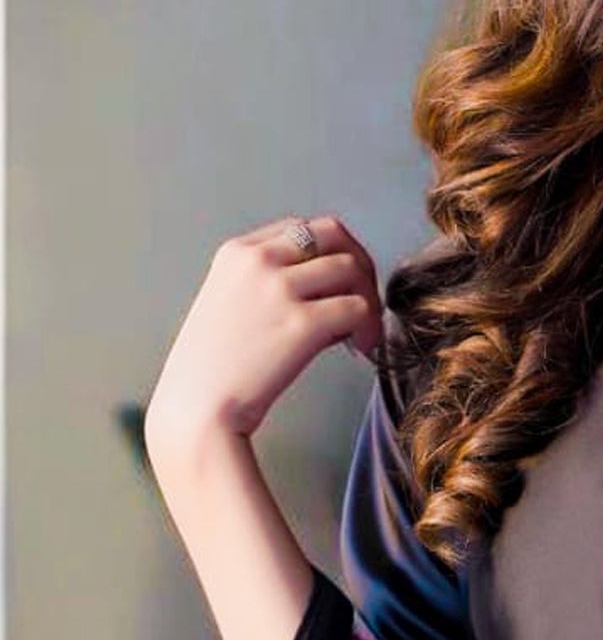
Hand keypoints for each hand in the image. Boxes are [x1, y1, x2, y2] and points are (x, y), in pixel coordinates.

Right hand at [144, 213, 384, 452]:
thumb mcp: (224, 303)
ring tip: (360, 332)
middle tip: (364, 299)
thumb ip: (262, 284)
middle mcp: (258, 261)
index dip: (332, 253)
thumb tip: (322, 287)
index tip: (339, 283)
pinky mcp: (301, 324)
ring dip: (368, 298)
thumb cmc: (210, 371)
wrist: (195, 411)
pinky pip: (358, 308)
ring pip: (352, 269)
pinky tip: (361, 348)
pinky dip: (370, 326)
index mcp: (237, 253)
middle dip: (359, 263)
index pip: (303, 228)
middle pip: (334, 234)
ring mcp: (280, 289)